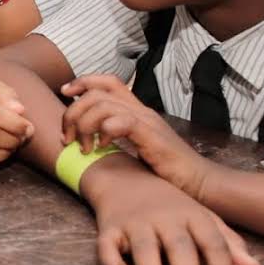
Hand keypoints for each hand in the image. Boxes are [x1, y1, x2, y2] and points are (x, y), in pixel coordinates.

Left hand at [62, 75, 218, 201]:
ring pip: (103, 105)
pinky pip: (121, 121)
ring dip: (85, 125)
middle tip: (68, 137)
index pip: (108, 81)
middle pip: (97, 92)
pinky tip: (102, 148)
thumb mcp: (137, 147)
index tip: (64, 93)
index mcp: (137, 110)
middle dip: (73, 111)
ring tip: (85, 148)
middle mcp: (141, 111)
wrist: (199, 183)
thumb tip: (89, 136)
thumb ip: (117, 136)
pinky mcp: (152, 136)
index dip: (83, 82)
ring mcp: (147, 122)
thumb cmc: (167, 170)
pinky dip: (105, 131)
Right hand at [90, 175, 260, 264]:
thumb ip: (228, 244)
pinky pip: (108, 248)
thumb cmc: (169, 205)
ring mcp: (135, 221)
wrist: (124, 178)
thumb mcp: (202, 217)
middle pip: (180, 250)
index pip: (213, 245)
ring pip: (145, 252)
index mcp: (192, 214)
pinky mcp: (109, 228)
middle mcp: (164, 216)